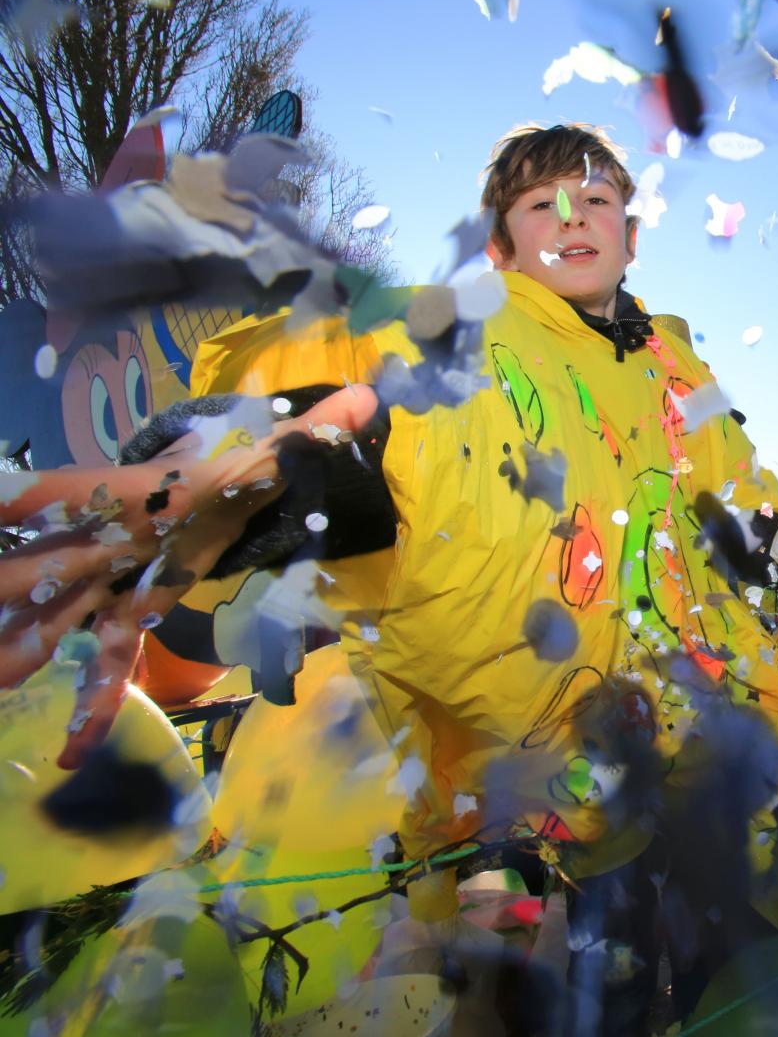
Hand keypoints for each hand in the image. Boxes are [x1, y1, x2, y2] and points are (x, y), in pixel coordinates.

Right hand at [0, 385, 377, 767]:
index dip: (15, 500)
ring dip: (21, 654)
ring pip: (47, 623)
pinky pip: (97, 665)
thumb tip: (369, 396)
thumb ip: (309, 432)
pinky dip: (88, 708)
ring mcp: (96, 588)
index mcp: (118, 499)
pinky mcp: (115, 622)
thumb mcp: (258, 455)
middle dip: (9, 589)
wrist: (189, 499)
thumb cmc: (213, 477)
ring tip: (13, 692)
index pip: (53, 492)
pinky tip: (73, 755)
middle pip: (34, 569)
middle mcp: (94, 545)